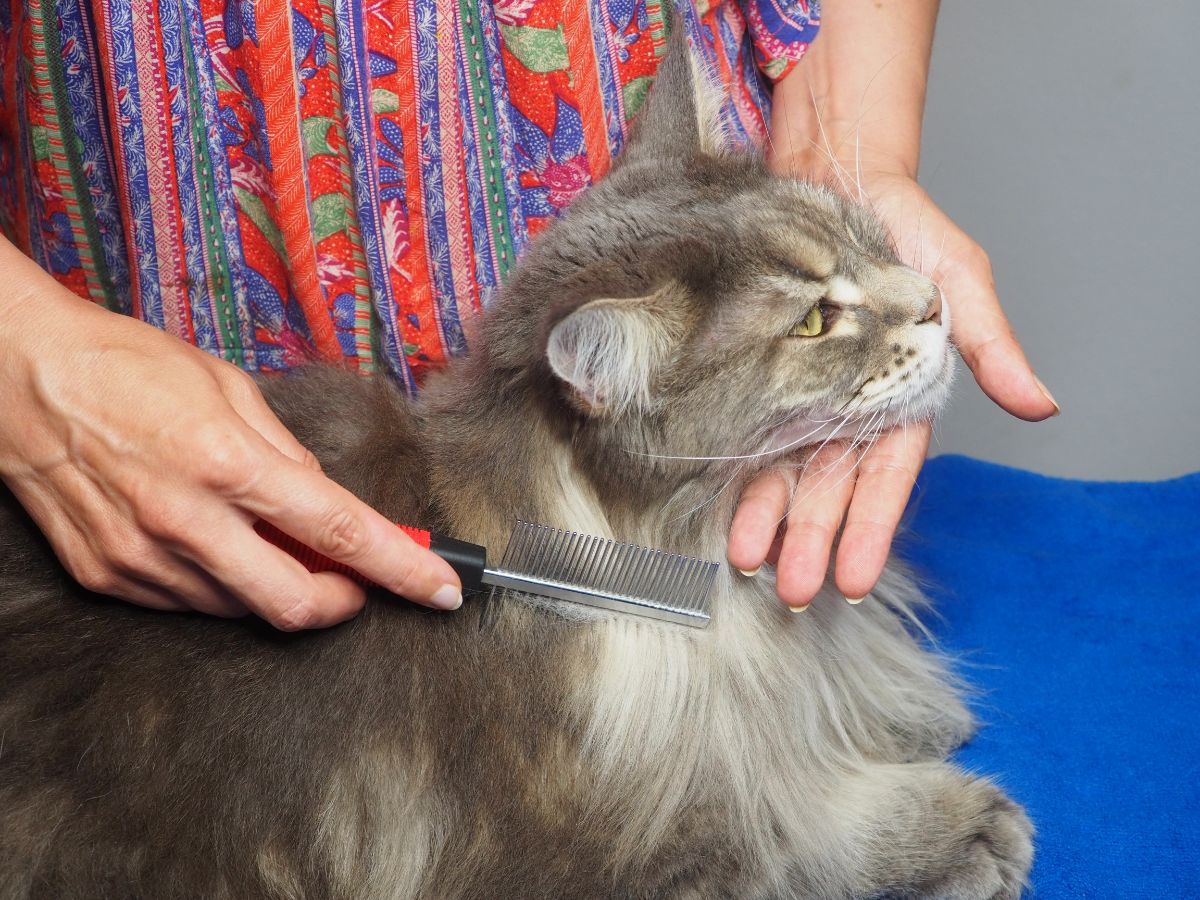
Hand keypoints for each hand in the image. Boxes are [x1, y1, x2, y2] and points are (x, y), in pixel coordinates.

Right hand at [0, 245, 462, 628]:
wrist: (17, 377)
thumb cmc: (126, 366)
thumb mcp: (228, 388)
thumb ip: (286, 455)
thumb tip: (327, 507)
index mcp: (227, 461)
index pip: (341, 534)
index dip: (404, 570)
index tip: (442, 590)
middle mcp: (184, 520)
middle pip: (297, 604)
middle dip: (345, 601)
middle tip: (358, 580)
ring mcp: (140, 557)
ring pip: (243, 610)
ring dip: (279, 586)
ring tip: (268, 537)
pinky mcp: (106, 576)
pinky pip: (190, 603)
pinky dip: (223, 583)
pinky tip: (215, 541)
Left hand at [728, 171, 1058, 607]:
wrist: (834, 174)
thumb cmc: (907, 227)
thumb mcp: (958, 281)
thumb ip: (988, 345)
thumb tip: (1040, 405)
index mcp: (898, 397)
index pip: (886, 477)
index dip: (870, 528)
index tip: (852, 579)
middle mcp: (846, 406)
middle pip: (828, 487)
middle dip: (811, 540)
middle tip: (792, 592)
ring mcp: (797, 392)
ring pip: (781, 469)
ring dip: (765, 518)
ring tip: (745, 561)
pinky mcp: (754, 373)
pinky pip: (743, 429)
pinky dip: (733, 469)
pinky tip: (718, 507)